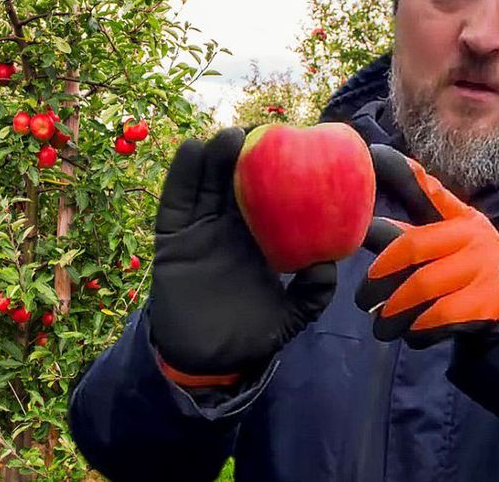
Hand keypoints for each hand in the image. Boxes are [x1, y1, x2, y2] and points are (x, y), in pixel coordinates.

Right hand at [148, 127, 336, 385]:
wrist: (206, 363)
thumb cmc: (249, 337)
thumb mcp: (289, 318)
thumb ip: (310, 296)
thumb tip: (326, 266)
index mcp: (258, 239)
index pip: (268, 197)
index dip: (276, 171)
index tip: (292, 146)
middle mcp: (228, 228)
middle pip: (235, 180)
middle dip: (244, 153)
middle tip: (259, 134)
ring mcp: (198, 229)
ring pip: (205, 183)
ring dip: (214, 156)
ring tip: (229, 138)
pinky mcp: (172, 238)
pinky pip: (174, 202)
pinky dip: (180, 175)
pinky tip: (191, 150)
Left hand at [354, 144, 498, 348]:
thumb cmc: (472, 272)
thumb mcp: (451, 245)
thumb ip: (413, 233)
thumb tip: (365, 226)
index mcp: (461, 219)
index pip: (427, 190)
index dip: (401, 172)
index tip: (374, 154)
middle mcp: (474, 237)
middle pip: (412, 249)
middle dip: (380, 276)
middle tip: (363, 299)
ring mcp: (484, 268)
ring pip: (422, 288)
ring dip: (394, 311)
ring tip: (382, 325)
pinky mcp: (489, 303)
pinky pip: (439, 316)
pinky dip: (418, 329)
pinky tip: (412, 335)